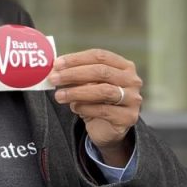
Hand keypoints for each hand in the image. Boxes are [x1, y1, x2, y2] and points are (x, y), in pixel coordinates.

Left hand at [51, 48, 142, 164]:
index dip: (76, 59)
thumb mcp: (86, 85)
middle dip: (74, 74)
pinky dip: (85, 107)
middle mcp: (132, 80)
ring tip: (59, 96)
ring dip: (77, 92)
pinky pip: (104, 110)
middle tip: (54, 79)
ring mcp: (133, 99)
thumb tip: (55, 69)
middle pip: (101, 71)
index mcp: (124, 66)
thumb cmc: (96, 102)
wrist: (107, 129)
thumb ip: (75, 75)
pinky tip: (74, 107)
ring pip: (103, 91)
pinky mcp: (128, 117)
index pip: (99, 56)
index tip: (56, 64)